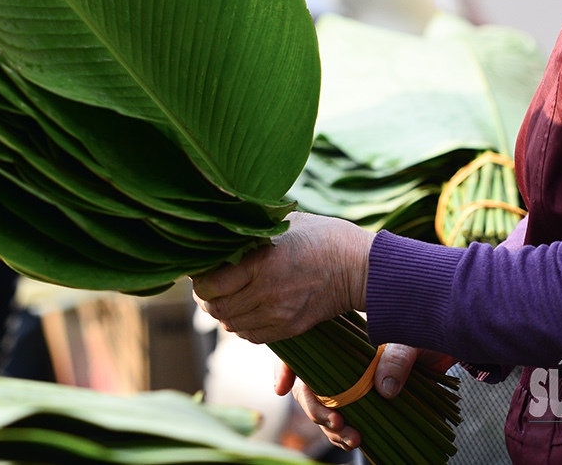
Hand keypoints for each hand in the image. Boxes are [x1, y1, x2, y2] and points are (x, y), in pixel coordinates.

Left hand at [192, 213, 371, 342]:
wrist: (361, 268)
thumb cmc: (322, 237)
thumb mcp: (285, 224)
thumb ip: (252, 234)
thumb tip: (222, 236)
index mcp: (260, 262)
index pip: (210, 284)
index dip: (200, 280)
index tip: (202, 270)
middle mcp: (266, 292)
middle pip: (217, 308)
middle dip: (207, 298)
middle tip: (210, 285)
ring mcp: (278, 314)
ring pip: (231, 324)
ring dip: (224, 312)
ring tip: (229, 295)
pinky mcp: (289, 328)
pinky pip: (251, 336)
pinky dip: (242, 325)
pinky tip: (247, 308)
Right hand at [277, 348, 434, 452]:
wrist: (445, 345)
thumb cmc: (423, 334)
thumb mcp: (411, 340)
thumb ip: (397, 357)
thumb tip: (385, 387)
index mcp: (339, 338)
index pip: (301, 351)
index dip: (284, 368)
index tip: (281, 387)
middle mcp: (338, 362)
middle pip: (308, 388)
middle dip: (316, 410)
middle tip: (336, 422)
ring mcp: (350, 384)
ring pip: (325, 410)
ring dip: (332, 429)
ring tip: (353, 439)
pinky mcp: (365, 402)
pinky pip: (345, 422)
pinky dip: (346, 435)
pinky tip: (358, 442)